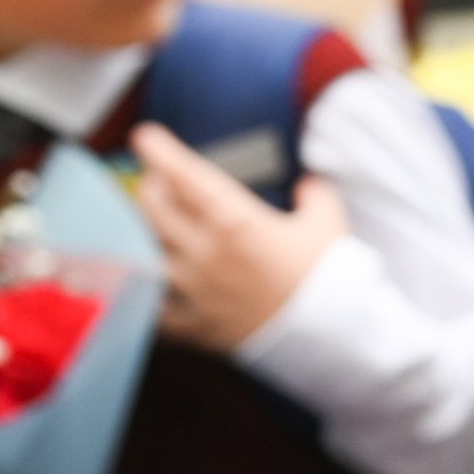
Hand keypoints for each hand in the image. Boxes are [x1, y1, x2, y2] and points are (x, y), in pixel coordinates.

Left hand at [132, 122, 348, 348]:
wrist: (333, 337)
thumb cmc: (330, 278)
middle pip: (152, 208)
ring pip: (143, 251)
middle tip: (161, 183)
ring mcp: (194, 290)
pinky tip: (144, 283)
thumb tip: (308, 183)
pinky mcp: (193, 324)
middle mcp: (205, 252)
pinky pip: (150, 306)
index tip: (146, 136)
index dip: (161, 152)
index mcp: (237, 222)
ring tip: (149, 228)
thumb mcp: (330, 224)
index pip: (186, 177)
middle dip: (152, 187)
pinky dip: (143, 291)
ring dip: (141, 234)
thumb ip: (315, 195)